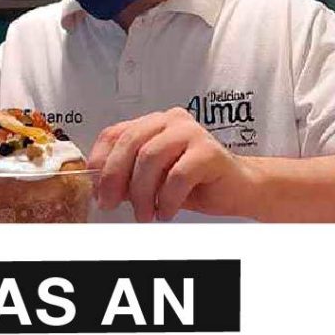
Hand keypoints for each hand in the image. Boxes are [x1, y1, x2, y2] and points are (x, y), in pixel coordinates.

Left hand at [88, 108, 251, 221]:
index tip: (96, 189)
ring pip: (151, 157)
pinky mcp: (209, 151)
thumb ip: (129, 176)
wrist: (238, 188)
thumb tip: (102, 188)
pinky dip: (167, 199)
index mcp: (154, 123)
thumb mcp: (153, 179)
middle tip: (111, 204)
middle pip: (131, 142)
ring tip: (145, 214)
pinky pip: (178, 175)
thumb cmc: (195, 182)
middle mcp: (171, 121)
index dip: (100, 161)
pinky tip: (167, 211)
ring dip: (142, 193)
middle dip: (115, 177)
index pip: (115, 133)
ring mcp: (192, 133)